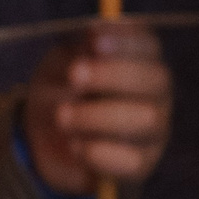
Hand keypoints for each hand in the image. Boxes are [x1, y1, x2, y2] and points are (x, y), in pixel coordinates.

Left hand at [22, 24, 170, 196]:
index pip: (148, 46)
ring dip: (97, 116)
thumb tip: (95, 33)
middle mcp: (155, 94)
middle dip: (112, 75)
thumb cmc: (60, 89)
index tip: (94, 42)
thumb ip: (79, 47)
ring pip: (147, 119)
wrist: (42, 139)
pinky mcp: (140, 165)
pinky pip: (131, 161)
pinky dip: (99, 153)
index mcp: (140, 61)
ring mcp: (153, 131)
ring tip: (62, 116)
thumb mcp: (61, 61)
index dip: (126, 42)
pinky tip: (75, 146)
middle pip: (156, 80)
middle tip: (74, 75)